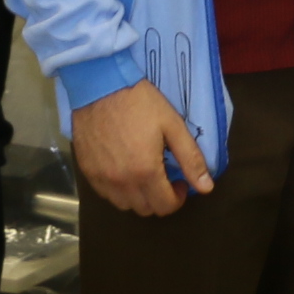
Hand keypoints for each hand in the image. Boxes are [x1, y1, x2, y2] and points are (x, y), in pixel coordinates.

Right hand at [71, 80, 211, 216]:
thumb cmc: (139, 102)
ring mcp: (101, 178)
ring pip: (124, 205)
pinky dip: (118, 190)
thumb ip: (191, 159)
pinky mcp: (87, 171)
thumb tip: (206, 188)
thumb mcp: (172, 125)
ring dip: (138, 196)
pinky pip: (106, 193)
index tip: (179, 181)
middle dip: (159, 198)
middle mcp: (122, 182)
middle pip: (145, 209)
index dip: (178, 198)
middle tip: (163, 176)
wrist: (100, 84)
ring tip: (143, 173)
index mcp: (146, 172)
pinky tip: (123, 169)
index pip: (165, 206)